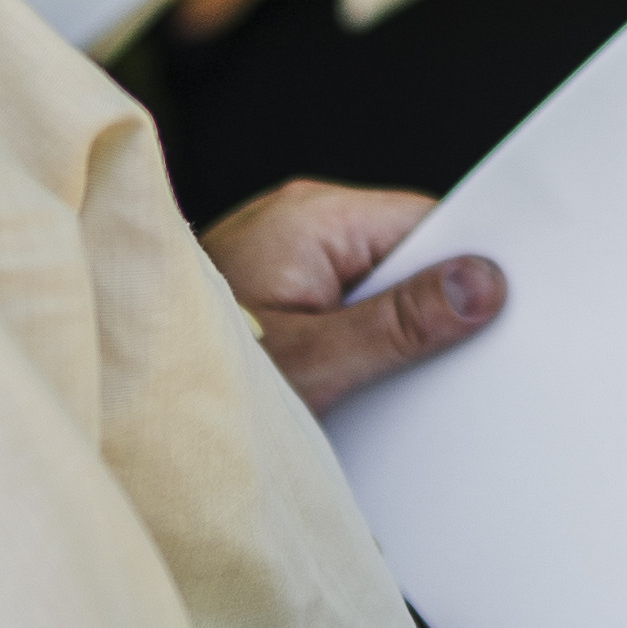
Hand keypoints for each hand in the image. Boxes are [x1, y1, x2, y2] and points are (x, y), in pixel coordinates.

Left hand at [200, 181, 503, 411]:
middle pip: (404, 256)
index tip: (514, 306)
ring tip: (409, 387)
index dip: (473, 263)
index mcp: (313, 217)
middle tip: (470, 363)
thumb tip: (484, 283)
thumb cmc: (192, 379)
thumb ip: (401, 324)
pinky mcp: (273, 298)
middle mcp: (298, 226)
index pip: (426, 222)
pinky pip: (342, 310)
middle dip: (437, 308)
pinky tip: (367, 390)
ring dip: (395, 336)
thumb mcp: (315, 361)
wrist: (112, 410)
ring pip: (374, 288)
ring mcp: (283, 261)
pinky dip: (360, 347)